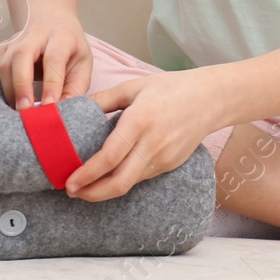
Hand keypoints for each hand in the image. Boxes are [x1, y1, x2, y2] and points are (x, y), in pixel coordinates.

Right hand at [0, 14, 91, 109]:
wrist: (53, 22)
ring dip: (11, 91)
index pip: (54, 59)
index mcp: (61, 37)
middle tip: (25, 110)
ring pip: (6, 64)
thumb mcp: (83, 64)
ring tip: (20, 111)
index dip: (51, 84)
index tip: (50, 105)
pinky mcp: (4, 48)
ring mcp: (16, 39)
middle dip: (22, 85)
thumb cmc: (70, 48)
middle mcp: (36, 34)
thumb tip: (61, 113)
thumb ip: (75, 89)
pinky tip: (14, 100)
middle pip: (22, 55)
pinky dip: (4, 87)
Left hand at [65, 70, 218, 200]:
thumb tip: (75, 107)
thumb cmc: (171, 88)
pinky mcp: (171, 165)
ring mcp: (164, 158)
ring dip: (105, 189)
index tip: (69, 182)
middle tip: (72, 192)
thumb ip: (103, 99)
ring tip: (86, 186)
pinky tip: (111, 175)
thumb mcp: (134, 86)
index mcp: (139, 121)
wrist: (211, 99)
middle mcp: (152, 144)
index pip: (108, 158)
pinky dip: (123, 180)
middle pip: (118, 183)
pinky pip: (142, 177)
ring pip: (130, 184)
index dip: (86, 175)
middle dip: (92, 193)